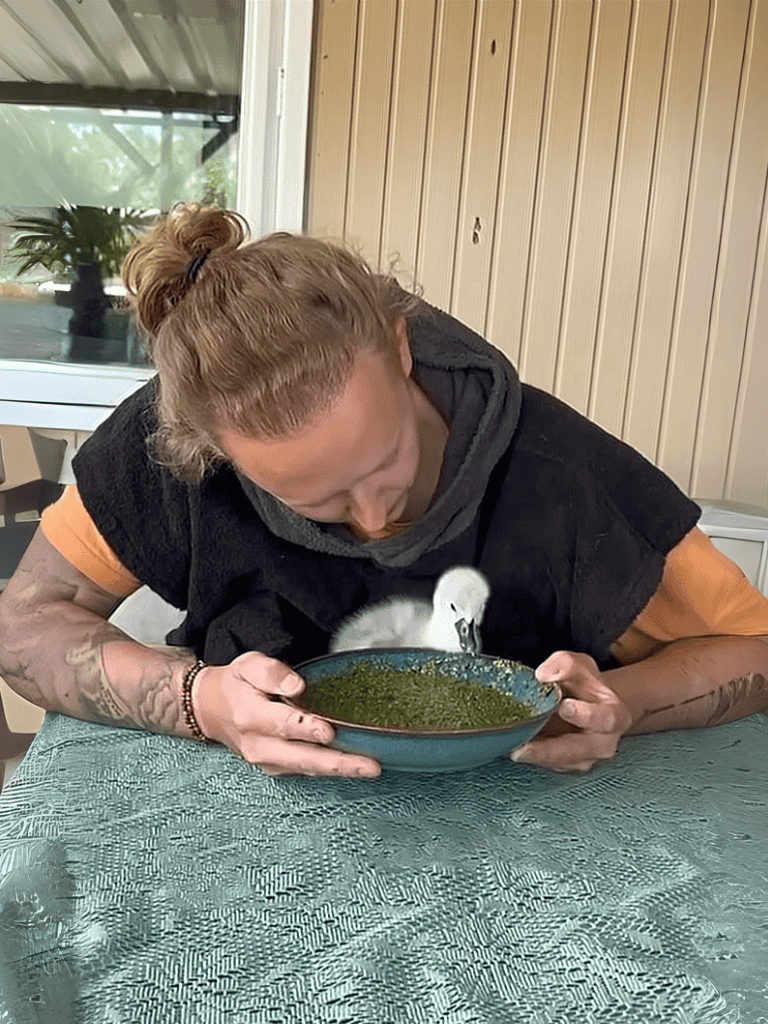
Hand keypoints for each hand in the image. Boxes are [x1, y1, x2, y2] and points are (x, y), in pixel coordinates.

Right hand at [191, 652, 380, 778]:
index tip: (329, 731)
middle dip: (339, 763)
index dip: (308, 728)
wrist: (211, 710)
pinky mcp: (275, 769)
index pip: (283, 725)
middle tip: (371, 766)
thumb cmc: (237, 684)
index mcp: (251, 716)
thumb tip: (298, 686)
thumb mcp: (248, 665)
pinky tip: (355, 766)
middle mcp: (259, 746)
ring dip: (341, 771)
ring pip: (308, 769)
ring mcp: (267, 762)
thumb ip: (272, 672)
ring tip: (372, 769)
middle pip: (303, 758)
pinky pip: (306, 771)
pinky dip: (331, 770)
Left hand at [510, 650, 632, 771]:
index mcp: (615, 715)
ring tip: (514, 751)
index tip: (564, 707)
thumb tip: (543, 675)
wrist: (586, 702)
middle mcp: (604, 742)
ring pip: (561, 762)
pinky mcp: (568, 764)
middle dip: (549, 750)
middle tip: (524, 749)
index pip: (605, 718)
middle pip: (578, 751)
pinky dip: (533, 758)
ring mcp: (586, 757)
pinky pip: (550, 765)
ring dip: (536, 757)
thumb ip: (564, 665)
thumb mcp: (577, 664)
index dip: (585, 714)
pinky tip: (515, 749)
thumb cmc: (584, 684)